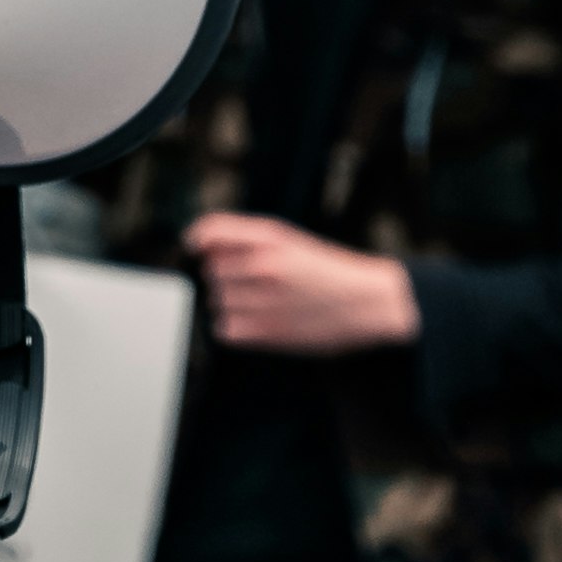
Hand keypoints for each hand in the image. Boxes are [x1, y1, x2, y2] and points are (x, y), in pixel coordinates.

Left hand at [185, 211, 418, 356]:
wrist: (367, 302)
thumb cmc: (330, 273)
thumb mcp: (291, 242)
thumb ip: (249, 240)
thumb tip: (204, 245)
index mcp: (270, 237)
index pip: (211, 231)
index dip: (199, 239)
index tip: (195, 246)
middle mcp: (263, 264)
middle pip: (211, 270)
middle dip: (225, 278)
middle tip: (252, 286)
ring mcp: (263, 298)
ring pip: (217, 301)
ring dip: (231, 305)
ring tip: (261, 306)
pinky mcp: (267, 330)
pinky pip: (225, 329)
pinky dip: (235, 330)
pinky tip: (257, 324)